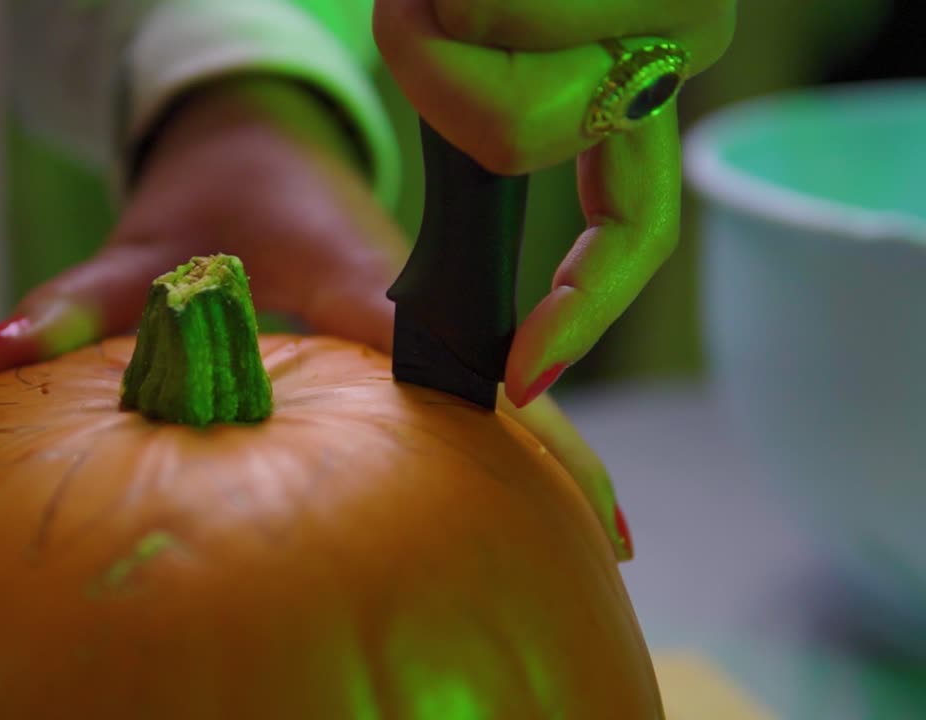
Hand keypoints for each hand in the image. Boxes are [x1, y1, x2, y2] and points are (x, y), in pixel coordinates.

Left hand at [0, 75, 632, 559]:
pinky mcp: (416, 329)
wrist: (259, 142)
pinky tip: (535, 500)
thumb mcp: (137, 249)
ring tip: (595, 542)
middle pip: (493, 378)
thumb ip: (73, 305)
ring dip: (546, 450)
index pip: (433, 349)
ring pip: (496, 384)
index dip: (496, 411)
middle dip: (554, 452)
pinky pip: (470, 388)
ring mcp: (420, 313)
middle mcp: (403, 294)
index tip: (551, 476)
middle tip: (606, 543)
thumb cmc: (207, 197)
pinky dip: (510, 438)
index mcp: (349, 274)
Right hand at [373, 0, 734, 407]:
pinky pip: (510, 36)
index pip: (634, 228)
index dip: (581, 307)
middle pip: (524, 144)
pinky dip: (443, 7)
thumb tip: (489, 213)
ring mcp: (674, 13)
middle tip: (430, 0)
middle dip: (440, 80)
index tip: (520, 376)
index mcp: (623, 100)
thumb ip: (480, 121)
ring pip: (512, 91)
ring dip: (432, 28)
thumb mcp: (448, 44)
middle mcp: (666, 54)